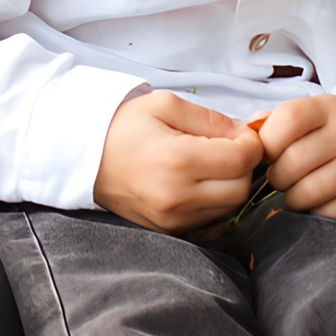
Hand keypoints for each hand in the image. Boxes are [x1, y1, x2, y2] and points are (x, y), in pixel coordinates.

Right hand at [94, 89, 264, 230]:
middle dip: (242, 166)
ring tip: (209, 163)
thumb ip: (211, 119)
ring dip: (229, 184)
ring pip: (229, 207)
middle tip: (226, 147)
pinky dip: (213, 200)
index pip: (242, 159)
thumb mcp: (166, 104)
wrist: (85, 157)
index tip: (239, 134)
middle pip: (241, 188)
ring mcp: (174, 219)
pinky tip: (196, 181)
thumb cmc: (122, 127)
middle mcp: (178, 197)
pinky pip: (211, 218)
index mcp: (177, 161)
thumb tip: (245, 134)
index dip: (251, 143)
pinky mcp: (171, 230)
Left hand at [254, 95, 335, 220]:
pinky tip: (320, 199)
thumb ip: (272, 122)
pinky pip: (329, 213)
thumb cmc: (331, 133)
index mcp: (329, 106)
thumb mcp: (308, 115)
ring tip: (298, 189)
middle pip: (293, 162)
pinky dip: (317, 211)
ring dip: (293, 198)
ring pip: (308, 193)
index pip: (288, 120)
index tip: (268, 155)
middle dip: (277, 177)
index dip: (267, 143)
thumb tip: (244, 136)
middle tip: (281, 178)